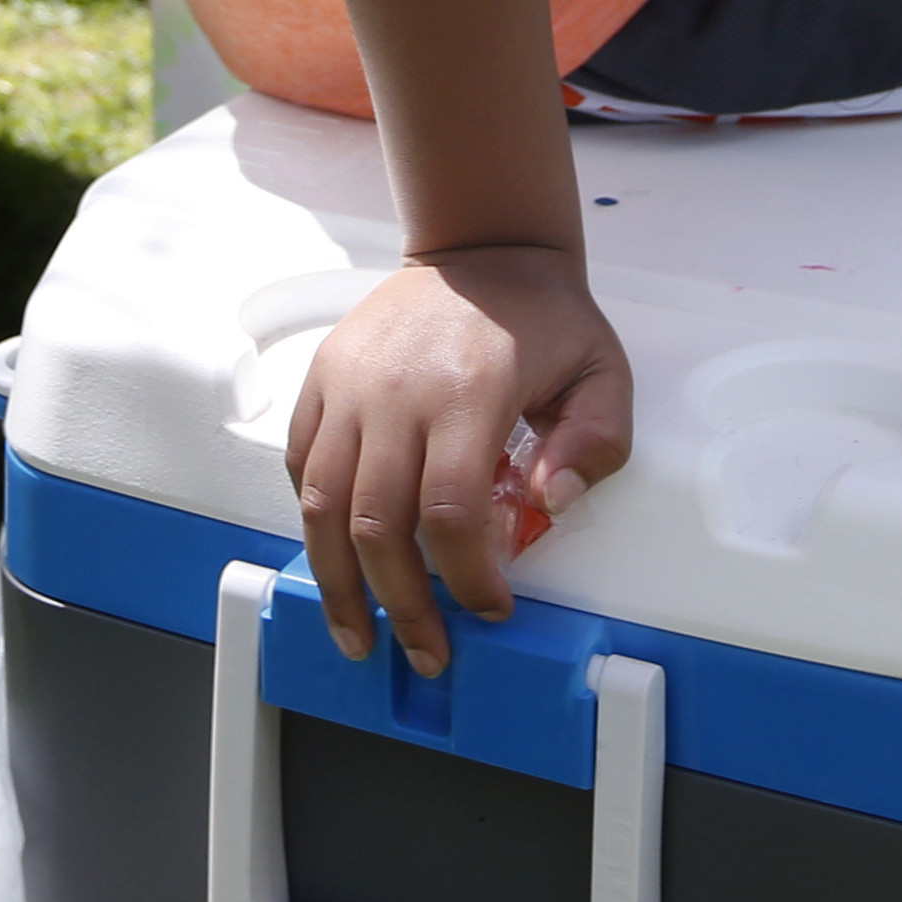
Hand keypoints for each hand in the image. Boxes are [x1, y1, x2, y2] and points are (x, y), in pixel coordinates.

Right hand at [285, 246, 634, 676]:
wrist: (481, 248)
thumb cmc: (543, 318)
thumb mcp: (601, 371)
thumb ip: (594, 442)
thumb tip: (549, 504)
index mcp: (468, 392)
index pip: (449, 513)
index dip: (466, 578)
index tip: (490, 608)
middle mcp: (395, 392)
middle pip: (376, 526)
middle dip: (401, 606)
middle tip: (427, 653)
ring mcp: (349, 385)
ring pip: (321, 506)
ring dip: (337, 583)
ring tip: (357, 635)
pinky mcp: (323, 379)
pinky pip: (301, 464)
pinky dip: (313, 520)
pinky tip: (336, 559)